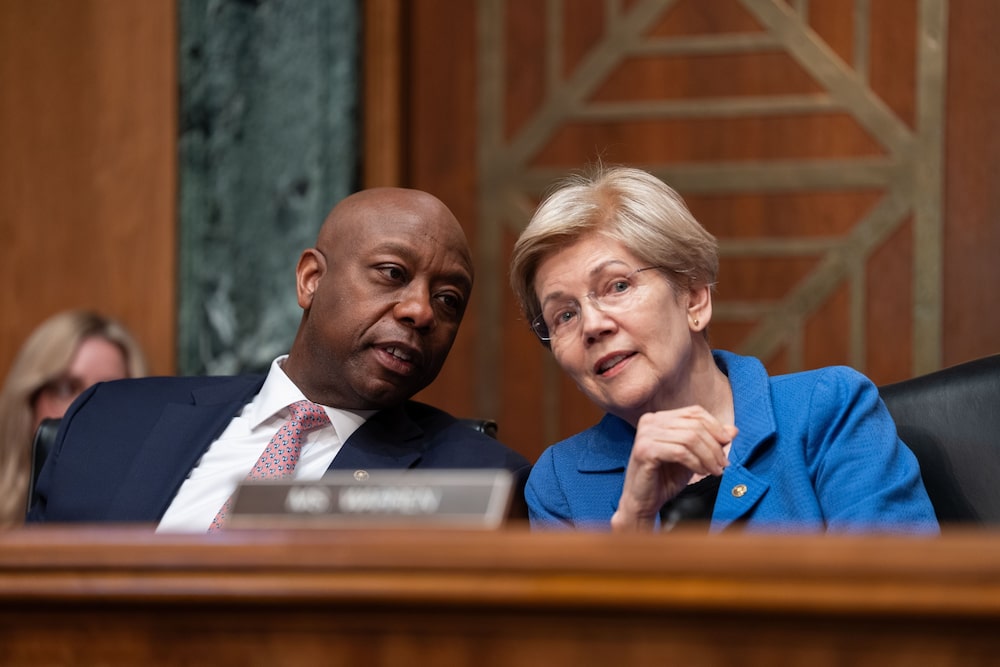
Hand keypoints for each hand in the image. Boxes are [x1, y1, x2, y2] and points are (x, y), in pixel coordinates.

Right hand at [610, 405, 737, 531]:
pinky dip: (696, 463)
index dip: (715, 427)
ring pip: (689, 438)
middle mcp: (650, 421)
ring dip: (708, 456)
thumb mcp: (693, 457)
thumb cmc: (665, 478)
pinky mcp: (645, 450)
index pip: (694, 412)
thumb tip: (733, 430)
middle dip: (714, 446)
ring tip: (715, 471)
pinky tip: (701, 473)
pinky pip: (680, 452)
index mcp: (659, 418)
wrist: (643, 502)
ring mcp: (645, 435)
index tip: (727, 444)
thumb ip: (710, 441)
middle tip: (723, 464)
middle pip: (694, 425)